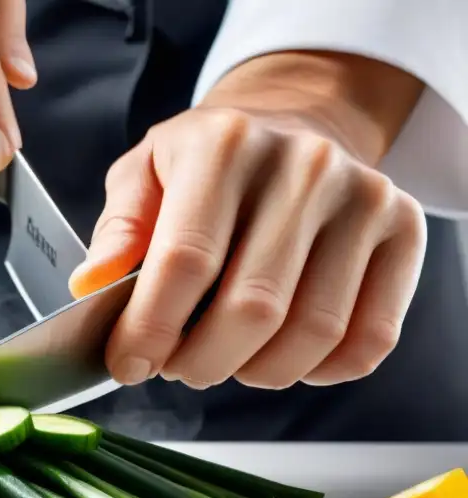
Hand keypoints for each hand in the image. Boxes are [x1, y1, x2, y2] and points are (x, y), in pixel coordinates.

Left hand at [71, 52, 426, 389]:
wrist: (293, 125)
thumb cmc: (205, 163)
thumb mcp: (144, 173)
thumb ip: (118, 230)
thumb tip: (93, 285)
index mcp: (224, 145)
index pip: (185, 262)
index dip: (150, 330)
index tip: (128, 364)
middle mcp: (304, 165)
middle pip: (252, 309)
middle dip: (199, 362)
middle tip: (177, 366)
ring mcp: (363, 198)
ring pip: (311, 334)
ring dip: (254, 372)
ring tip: (224, 358)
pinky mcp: (404, 232)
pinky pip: (367, 339)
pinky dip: (317, 371)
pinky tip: (279, 355)